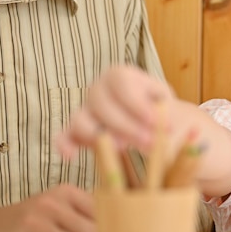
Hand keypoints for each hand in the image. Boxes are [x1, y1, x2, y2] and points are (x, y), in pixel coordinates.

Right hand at [55, 65, 174, 156]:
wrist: (153, 121)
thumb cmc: (159, 109)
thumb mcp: (166, 104)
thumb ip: (164, 113)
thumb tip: (164, 127)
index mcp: (120, 75)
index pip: (121, 84)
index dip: (137, 104)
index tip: (155, 122)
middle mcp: (98, 89)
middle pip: (102, 104)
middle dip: (127, 126)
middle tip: (150, 143)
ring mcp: (84, 109)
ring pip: (81, 120)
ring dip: (101, 137)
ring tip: (125, 149)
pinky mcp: (76, 130)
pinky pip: (63, 135)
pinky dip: (64, 145)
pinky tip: (71, 156)